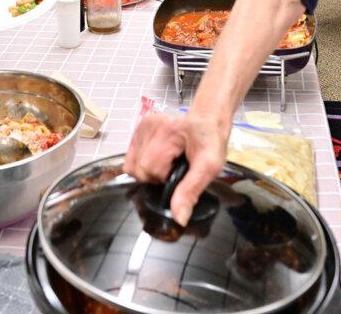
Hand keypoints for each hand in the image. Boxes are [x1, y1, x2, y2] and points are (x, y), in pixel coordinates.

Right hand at [123, 111, 228, 226]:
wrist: (209, 121)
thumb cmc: (210, 142)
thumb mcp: (208, 167)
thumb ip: (191, 191)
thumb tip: (178, 218)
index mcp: (167, 132)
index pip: (149, 169)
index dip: (164, 178)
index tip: (179, 171)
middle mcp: (149, 125)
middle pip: (137, 169)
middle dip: (155, 176)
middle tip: (173, 169)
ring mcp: (142, 125)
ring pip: (130, 165)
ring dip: (147, 171)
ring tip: (166, 164)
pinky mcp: (139, 127)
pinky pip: (131, 157)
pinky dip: (142, 163)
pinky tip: (159, 158)